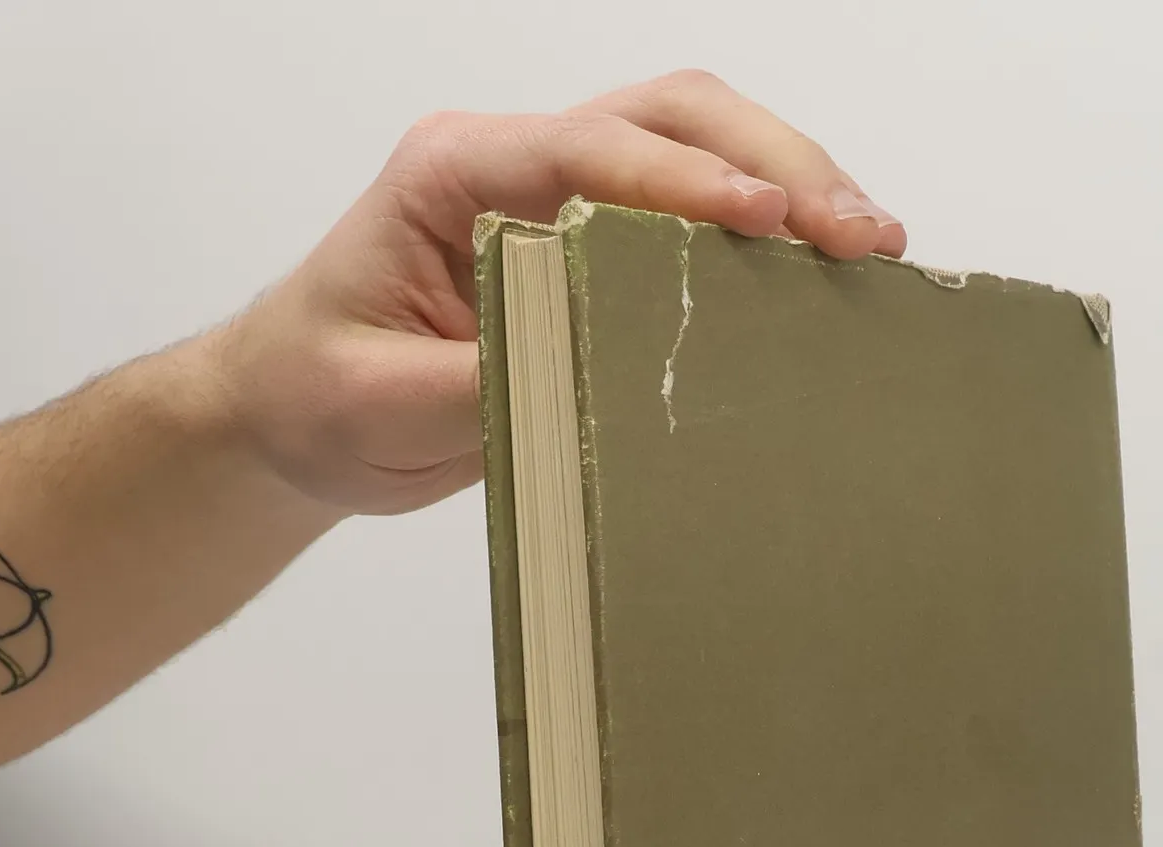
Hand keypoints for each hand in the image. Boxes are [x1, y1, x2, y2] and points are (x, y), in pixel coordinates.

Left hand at [215, 72, 906, 516]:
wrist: (292, 414)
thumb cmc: (317, 395)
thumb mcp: (378, 403)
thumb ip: (478, 379)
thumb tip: (590, 365)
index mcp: (453, 172)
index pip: (590, 150)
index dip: (687, 181)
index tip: (770, 218)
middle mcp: (515, 163)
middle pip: (668, 115)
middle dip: (775, 161)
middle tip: (859, 233)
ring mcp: (558, 198)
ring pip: (694, 144)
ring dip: (789, 180)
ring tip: (869, 245)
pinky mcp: (591, 250)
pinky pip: (691, 214)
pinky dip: (766, 231)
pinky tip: (821, 271)